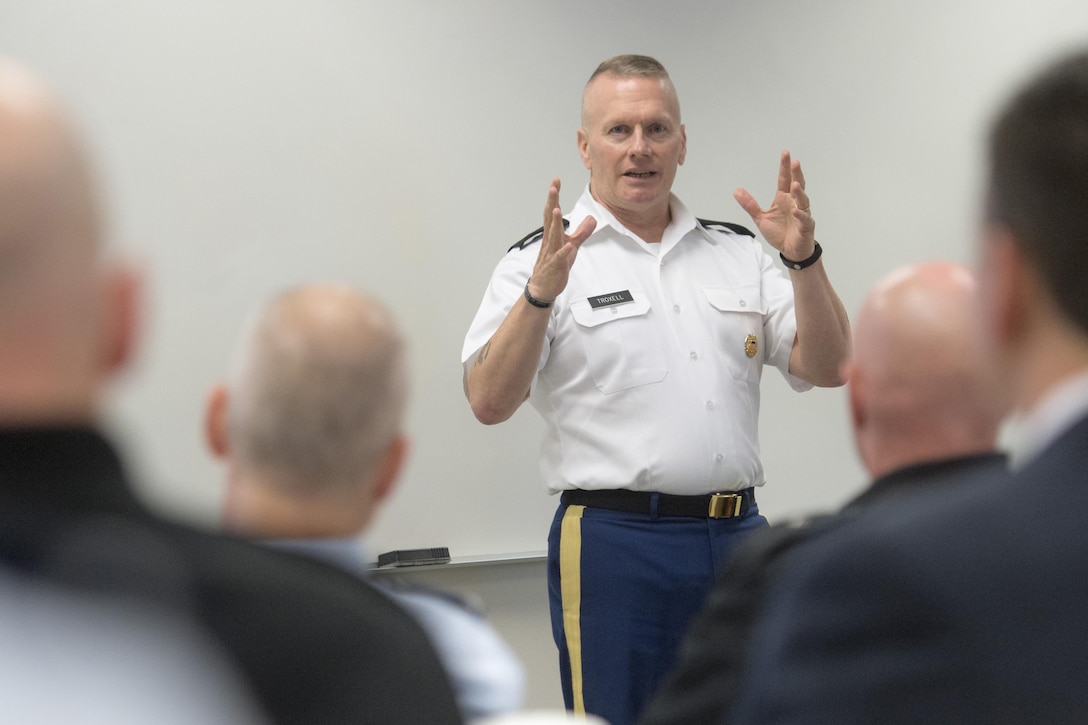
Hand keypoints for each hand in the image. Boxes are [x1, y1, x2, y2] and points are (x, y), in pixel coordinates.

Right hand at [527, 178, 596, 301]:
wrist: (543, 287)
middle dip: (552, 202)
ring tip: (557, 209)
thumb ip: (582, 232)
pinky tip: (569, 245)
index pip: (552, 212)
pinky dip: (564, 251)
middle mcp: (550, 241)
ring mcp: (551, 253)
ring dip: (555, 223)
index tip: (555, 181)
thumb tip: (593, 218)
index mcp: (553, 234)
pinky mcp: (555, 266)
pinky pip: (560, 258)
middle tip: (553, 187)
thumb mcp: (571, 246)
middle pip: (550, 219)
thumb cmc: (555, 264)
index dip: (554, 197)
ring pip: (553, 236)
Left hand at [733, 150, 814, 261]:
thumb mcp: (761, 218)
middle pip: (797, 184)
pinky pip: (804, 218)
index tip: (785, 153)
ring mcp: (802, 213)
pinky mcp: (806, 226)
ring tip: (795, 184)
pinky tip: (796, 210)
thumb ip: (750, 204)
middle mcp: (794, 203)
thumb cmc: (780, 233)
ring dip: (799, 192)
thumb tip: (736, 191)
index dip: (784, 167)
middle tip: (795, 162)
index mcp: (783, 199)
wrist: (791, 251)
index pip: (784, 179)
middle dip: (796, 173)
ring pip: (802, 200)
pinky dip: (800, 214)